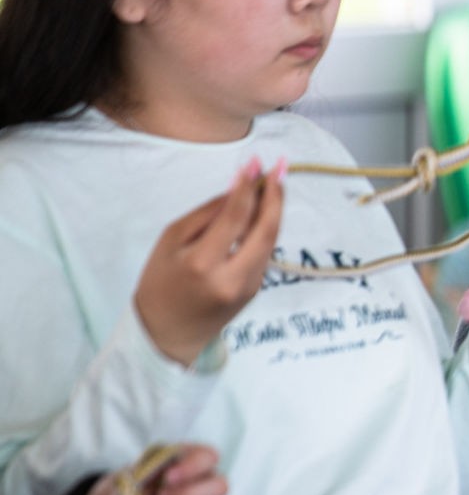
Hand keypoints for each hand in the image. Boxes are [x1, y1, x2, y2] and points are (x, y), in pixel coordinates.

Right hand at [134, 159, 284, 365]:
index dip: (248, 187)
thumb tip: (238, 188)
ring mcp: (249, 286)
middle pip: (266, 230)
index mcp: (203, 263)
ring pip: (270, 240)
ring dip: (275, 209)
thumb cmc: (160, 282)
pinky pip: (263, 252)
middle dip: (276, 196)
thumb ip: (207, 215)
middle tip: (280, 167)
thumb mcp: (171, 242)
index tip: (255, 162)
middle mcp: (233, 277)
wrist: (167, 332)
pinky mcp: (256, 290)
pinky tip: (264, 209)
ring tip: (276, 180)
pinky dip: (265, 228)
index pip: (235, 217)